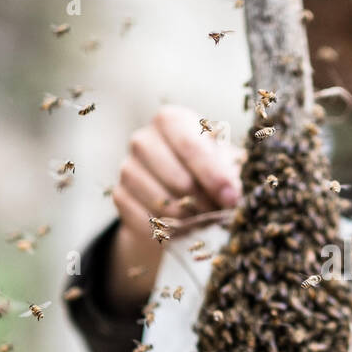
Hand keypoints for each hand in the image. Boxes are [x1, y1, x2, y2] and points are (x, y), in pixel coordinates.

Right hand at [112, 105, 241, 241]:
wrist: (175, 189)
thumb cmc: (205, 168)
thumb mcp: (223, 162)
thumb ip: (229, 174)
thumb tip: (230, 196)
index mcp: (171, 121)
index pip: (190, 146)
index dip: (213, 176)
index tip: (231, 199)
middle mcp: (143, 140)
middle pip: (178, 179)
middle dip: (204, 202)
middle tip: (219, 213)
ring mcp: (128, 168)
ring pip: (163, 204)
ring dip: (188, 218)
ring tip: (202, 218)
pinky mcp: (119, 195)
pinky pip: (148, 221)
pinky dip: (169, 230)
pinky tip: (182, 227)